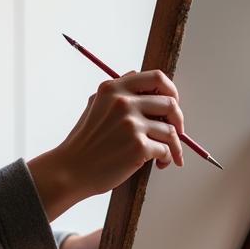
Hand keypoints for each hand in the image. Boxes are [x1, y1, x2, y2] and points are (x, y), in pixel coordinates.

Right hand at [28, 69, 185, 219]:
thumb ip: (117, 90)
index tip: (172, 105)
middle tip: (177, 132)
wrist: (71, 170)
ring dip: (174, 145)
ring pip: (171, 130)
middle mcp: (124, 102)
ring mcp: (132, 124)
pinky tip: (160, 164)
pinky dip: (168, 158)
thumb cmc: (84, 142)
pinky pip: (166, 150)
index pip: (157, 78)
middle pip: (170, 103)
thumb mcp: (95, 105)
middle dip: (178, 120)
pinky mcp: (138, 146)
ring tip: (167, 155)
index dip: (172, 91)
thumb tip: (139, 77)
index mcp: (115, 88)